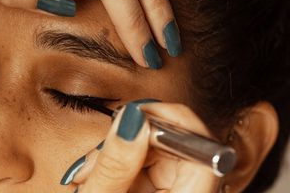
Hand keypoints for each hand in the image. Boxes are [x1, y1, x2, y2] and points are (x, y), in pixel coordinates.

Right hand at [63, 101, 221, 191]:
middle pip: (176, 145)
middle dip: (133, 137)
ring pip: (156, 154)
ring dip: (119, 152)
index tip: (135, 113)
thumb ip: (115, 165)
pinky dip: (119, 165)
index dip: (170, 119)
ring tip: (88, 173)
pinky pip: (146, 168)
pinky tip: (95, 177)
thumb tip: (130, 117)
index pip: (201, 145)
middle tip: (97, 151)